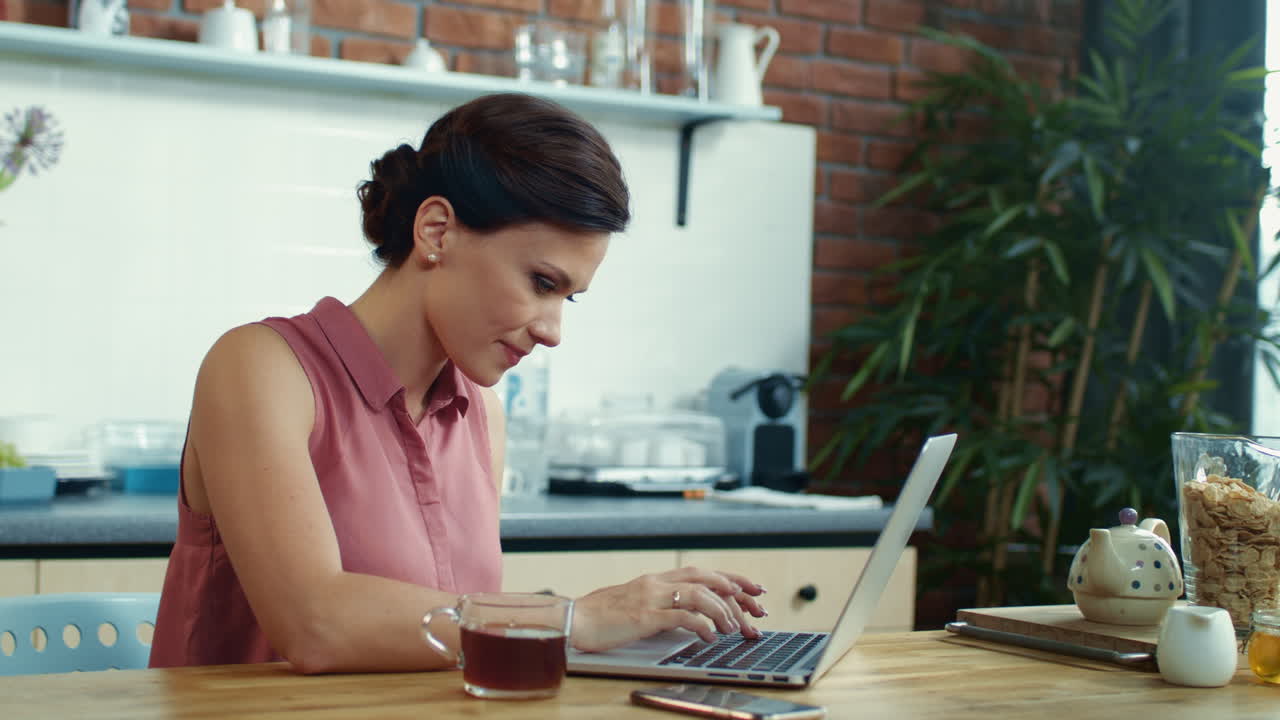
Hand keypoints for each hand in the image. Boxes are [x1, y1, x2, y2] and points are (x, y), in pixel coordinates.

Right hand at [569, 566, 767, 652]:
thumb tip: (688, 613)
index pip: (703, 573)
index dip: (732, 579)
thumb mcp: (637, 603)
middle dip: (738, 591)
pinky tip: (711, 636)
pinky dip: (701, 624)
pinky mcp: (644, 616)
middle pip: (707, 578)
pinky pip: (680, 616)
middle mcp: (657, 582)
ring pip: (698, 594)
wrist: (573, 619)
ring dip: (722, 610)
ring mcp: (651, 597)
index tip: (753, 590)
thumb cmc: (601, 616)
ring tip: (734, 628)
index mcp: (657, 579)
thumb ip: (661, 603)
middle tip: (759, 607)